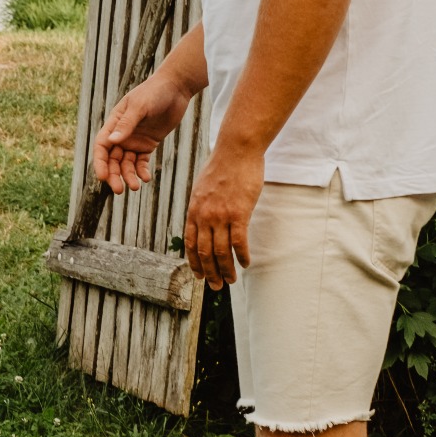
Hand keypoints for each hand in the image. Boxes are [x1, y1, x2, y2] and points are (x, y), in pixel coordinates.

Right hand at [92, 76, 192, 192]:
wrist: (176, 88)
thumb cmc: (154, 92)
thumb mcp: (140, 106)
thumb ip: (127, 124)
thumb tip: (113, 141)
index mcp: (114, 123)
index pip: (102, 146)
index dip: (100, 162)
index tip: (103, 177)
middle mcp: (121, 134)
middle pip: (112, 159)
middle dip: (114, 175)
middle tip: (119, 190)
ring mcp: (134, 140)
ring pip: (126, 163)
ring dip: (128, 176)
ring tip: (136, 187)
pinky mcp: (148, 144)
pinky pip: (141, 161)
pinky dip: (142, 171)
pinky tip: (146, 178)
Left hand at [183, 145, 263, 290]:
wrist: (236, 150)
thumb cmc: (222, 166)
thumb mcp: (202, 187)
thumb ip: (201, 205)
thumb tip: (203, 219)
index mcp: (194, 210)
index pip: (189, 243)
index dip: (194, 262)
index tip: (198, 275)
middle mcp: (204, 216)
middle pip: (204, 252)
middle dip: (209, 273)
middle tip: (216, 286)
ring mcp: (220, 215)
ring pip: (221, 251)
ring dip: (226, 269)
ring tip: (231, 281)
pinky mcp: (239, 213)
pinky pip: (239, 241)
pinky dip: (242, 256)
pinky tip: (246, 264)